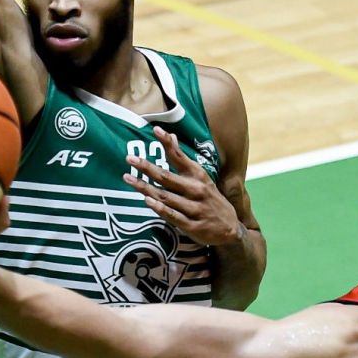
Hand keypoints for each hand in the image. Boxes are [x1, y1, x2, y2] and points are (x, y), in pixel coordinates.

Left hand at [122, 126, 241, 245]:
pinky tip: (148, 201)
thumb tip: (172, 136)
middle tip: (130, 158)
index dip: (168, 143)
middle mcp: (196, 189)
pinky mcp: (192, 226)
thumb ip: (183, 159)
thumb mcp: (201, 178)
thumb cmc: (210, 199)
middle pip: (167, 177)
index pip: (180, 156)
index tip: (156, 130)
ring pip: (166, 196)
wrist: (230, 228)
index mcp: (198, 176)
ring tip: (128, 178)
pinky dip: (161, 209)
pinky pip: (173, 216)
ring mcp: (195, 208)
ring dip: (146, 188)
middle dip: (147, 167)